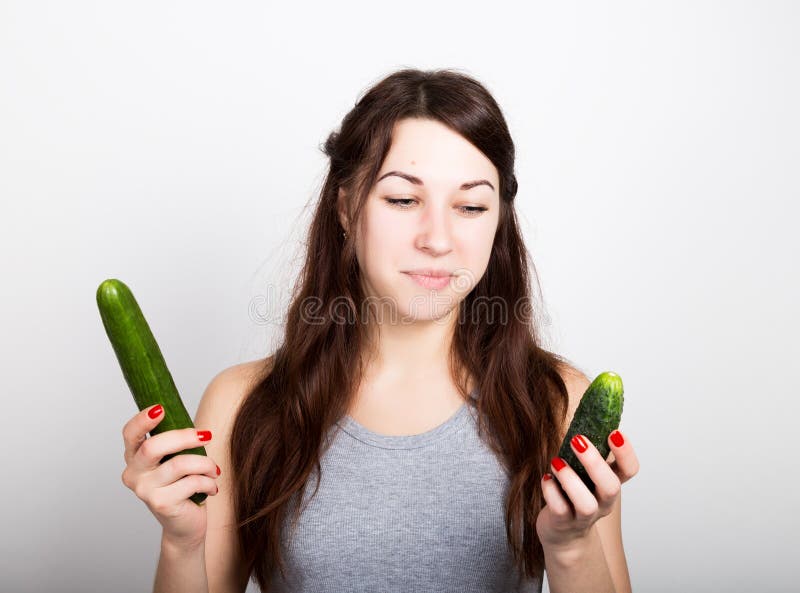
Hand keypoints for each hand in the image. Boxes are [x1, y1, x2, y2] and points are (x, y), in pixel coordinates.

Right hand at [120, 404, 219, 548]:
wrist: (184, 526)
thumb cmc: (182, 485)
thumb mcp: (175, 460)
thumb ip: (174, 442)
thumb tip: (190, 420)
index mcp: (134, 458)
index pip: (130, 434)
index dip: (142, 420)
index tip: (160, 408)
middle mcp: (134, 474)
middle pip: (153, 447)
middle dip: (184, 437)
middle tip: (206, 435)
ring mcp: (145, 491)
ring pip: (180, 464)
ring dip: (205, 463)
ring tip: (214, 469)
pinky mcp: (161, 504)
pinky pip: (192, 482)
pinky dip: (209, 481)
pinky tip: (212, 486)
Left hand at [535, 429, 638, 551]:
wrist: (563, 535)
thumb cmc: (573, 494)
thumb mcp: (585, 473)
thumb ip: (588, 450)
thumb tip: (588, 409)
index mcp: (610, 483)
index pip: (630, 470)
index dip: (626, 453)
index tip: (614, 432)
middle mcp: (602, 502)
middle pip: (611, 487)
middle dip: (595, 462)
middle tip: (577, 440)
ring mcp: (583, 516)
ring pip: (586, 503)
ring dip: (571, 479)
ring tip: (557, 462)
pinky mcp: (563, 523)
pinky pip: (559, 509)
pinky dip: (551, 491)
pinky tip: (547, 478)